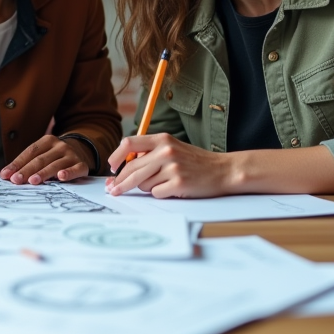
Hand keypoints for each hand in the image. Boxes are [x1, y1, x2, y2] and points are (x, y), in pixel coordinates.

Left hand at [0, 135, 92, 184]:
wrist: (82, 151)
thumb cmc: (55, 156)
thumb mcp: (43, 154)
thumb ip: (27, 163)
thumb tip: (6, 174)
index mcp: (47, 140)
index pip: (30, 152)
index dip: (17, 163)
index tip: (6, 174)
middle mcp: (60, 146)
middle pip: (40, 159)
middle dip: (26, 170)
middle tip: (16, 180)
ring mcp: (71, 155)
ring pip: (55, 165)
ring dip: (43, 173)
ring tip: (33, 181)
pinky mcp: (82, 165)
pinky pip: (75, 169)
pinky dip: (69, 173)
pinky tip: (61, 177)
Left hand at [106, 133, 235, 198]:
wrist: (223, 170)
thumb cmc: (195, 161)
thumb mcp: (172, 147)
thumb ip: (150, 152)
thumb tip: (123, 166)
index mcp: (162, 139)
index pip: (129, 144)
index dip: (116, 156)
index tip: (111, 167)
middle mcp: (165, 151)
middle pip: (131, 169)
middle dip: (120, 182)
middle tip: (113, 190)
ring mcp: (172, 168)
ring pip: (143, 183)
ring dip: (148, 187)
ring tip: (165, 182)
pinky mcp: (178, 183)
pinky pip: (156, 193)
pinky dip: (160, 194)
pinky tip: (173, 188)